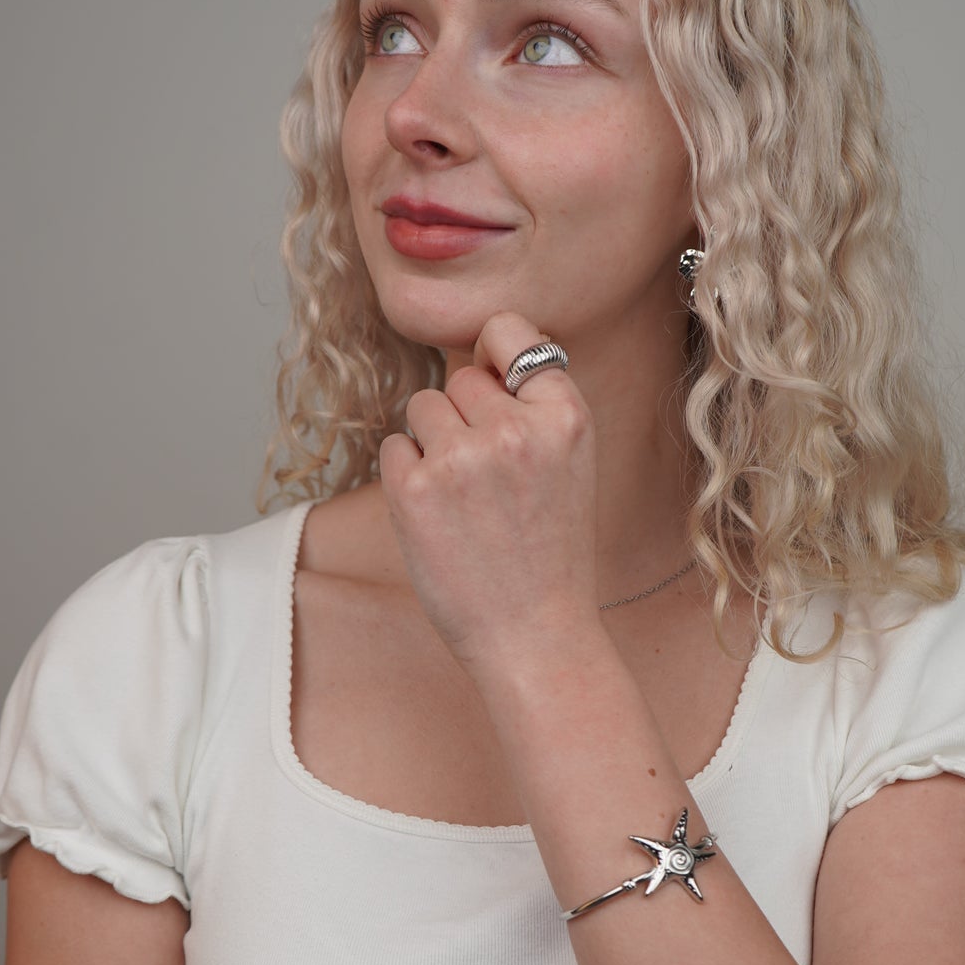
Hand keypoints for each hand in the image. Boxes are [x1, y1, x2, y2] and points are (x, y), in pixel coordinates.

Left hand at [377, 311, 601, 677]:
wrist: (534, 635)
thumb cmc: (549, 551)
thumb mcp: (570, 463)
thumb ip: (533, 406)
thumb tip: (474, 354)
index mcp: (566, 416)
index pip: (509, 330)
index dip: (494, 357)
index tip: (496, 392)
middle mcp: (515, 429)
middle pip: (459, 379)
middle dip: (464, 417)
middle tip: (487, 478)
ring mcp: (461, 458)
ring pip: (422, 408)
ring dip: (432, 444)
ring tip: (465, 500)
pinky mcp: (414, 489)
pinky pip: (394, 447)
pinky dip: (407, 476)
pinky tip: (440, 517)